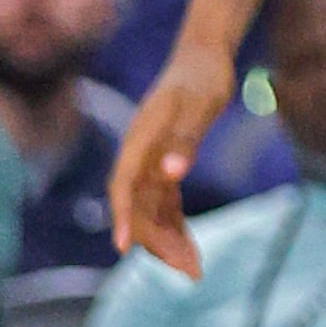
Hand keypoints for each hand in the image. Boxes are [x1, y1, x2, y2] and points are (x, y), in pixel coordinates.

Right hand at [112, 44, 233, 275]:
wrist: (203, 56)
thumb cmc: (202, 78)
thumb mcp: (200, 106)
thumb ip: (185, 140)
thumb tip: (170, 175)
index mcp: (139, 144)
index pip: (123, 188)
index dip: (123, 219)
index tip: (124, 249)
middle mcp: (139, 158)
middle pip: (138, 208)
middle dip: (157, 242)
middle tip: (187, 270)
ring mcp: (149, 163)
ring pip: (151, 210)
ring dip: (168, 240)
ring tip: (193, 267)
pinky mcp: (163, 164)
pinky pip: (163, 203)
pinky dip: (174, 224)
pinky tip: (187, 244)